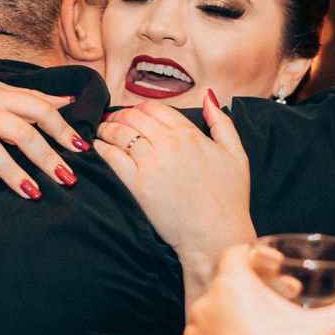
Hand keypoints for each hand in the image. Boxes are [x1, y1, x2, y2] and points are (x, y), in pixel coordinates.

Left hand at [95, 92, 253, 292]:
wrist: (215, 235)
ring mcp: (151, 163)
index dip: (141, 109)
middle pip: (134, 117)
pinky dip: (101, 147)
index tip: (135, 115)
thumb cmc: (229, 199)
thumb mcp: (237, 155)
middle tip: (114, 121)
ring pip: (120, 133)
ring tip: (102, 131)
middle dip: (121, 116)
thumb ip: (222, 124)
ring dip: (107, 128)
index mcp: (190, 134)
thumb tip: (209, 99)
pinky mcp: (137, 184)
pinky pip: (111, 156)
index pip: (156, 109)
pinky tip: (97, 147)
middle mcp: (169, 143)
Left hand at [181, 245, 334, 334]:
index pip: (236, 253)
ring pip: (213, 317)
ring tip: (265, 334)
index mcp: (232, 287)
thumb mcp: (326, 329)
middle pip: (229, 287)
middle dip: (256, 293)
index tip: (279, 270)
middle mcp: (205, 306)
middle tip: (284, 306)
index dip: (259, 257)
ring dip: (235, 320)